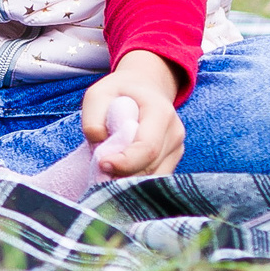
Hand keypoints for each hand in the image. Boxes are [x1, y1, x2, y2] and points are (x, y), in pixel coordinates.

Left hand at [83, 51, 183, 177]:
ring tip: (107, 174)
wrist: (144, 88)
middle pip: (150, 167)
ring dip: (128, 182)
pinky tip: (119, 175)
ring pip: (153, 178)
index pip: (147, 147)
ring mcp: (176, 148)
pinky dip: (135, 182)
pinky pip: (154, 179)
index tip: (101, 163)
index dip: (125, 162)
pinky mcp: (172, 160)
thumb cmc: (119, 92)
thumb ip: (93, 120)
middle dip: (122, 175)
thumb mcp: (97, 95)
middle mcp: (174, 132)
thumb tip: (98, 146)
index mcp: (160, 112)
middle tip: (99, 173)